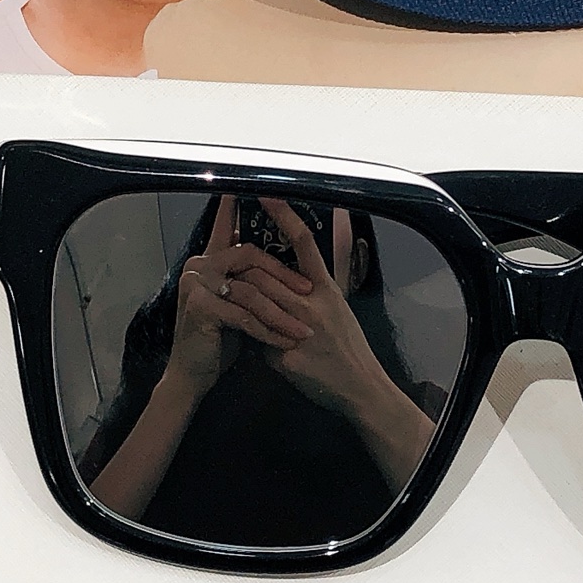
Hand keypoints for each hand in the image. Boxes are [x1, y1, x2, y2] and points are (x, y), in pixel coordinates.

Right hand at [164, 195, 314, 391]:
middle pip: (251, 255)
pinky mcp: (201, 308)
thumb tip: (282, 264)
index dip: (238, 207)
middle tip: (309, 294)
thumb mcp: (238, 305)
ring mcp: (197, 284)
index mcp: (210, 261)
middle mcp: (200, 265)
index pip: (229, 228)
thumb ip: (250, 281)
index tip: (254, 188)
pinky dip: (269, 331)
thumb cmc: (219, 340)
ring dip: (282, 312)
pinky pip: (245, 315)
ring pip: (252, 289)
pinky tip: (285, 343)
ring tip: (304, 331)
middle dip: (285, 277)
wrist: (193, 374)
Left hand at [241, 199, 397, 420]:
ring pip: (253, 301)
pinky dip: (250, 337)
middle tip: (224, 262)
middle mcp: (313, 304)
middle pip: (265, 273)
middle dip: (241, 268)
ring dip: (236, 299)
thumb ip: (313, 291)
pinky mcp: (285, 356)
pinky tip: (246, 341)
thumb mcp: (338, 309)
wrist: (359, 387)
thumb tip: (289, 275)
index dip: (285, 216)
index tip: (267, 194)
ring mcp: (298, 329)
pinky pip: (257, 338)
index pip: (304, 243)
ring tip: (223, 296)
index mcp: (326, 289)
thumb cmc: (349, 348)